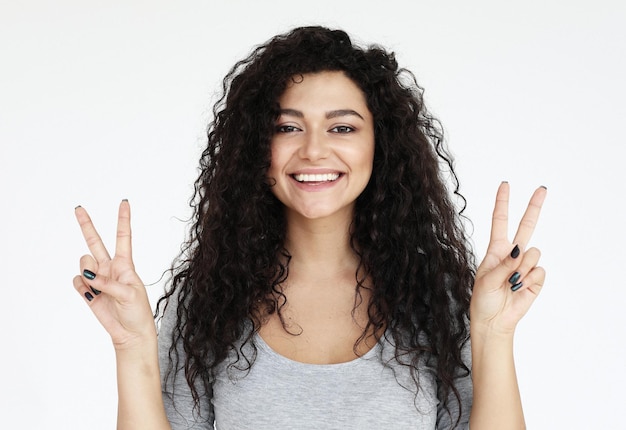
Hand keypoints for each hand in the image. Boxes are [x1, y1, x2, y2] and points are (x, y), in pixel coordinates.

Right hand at [72, 200, 156, 348]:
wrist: (130, 333)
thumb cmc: (138, 312)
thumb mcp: (130, 295)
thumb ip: (109, 283)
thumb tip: (89, 277)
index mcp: (126, 264)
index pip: (123, 236)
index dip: (123, 219)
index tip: (124, 202)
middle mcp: (110, 267)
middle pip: (95, 242)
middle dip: (86, 225)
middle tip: (78, 208)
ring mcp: (98, 278)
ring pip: (84, 263)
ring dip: (88, 273)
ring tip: (99, 288)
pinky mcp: (89, 291)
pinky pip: (78, 281)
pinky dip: (82, 288)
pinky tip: (92, 295)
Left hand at [470, 182, 546, 335]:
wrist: (494, 321)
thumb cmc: (483, 300)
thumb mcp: (486, 280)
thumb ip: (504, 265)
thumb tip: (520, 251)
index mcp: (496, 250)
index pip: (500, 221)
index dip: (502, 203)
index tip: (505, 185)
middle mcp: (512, 254)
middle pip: (526, 226)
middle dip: (534, 207)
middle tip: (542, 188)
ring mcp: (525, 265)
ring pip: (533, 253)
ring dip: (522, 268)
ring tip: (511, 283)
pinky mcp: (536, 278)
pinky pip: (539, 270)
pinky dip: (529, 280)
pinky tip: (519, 289)